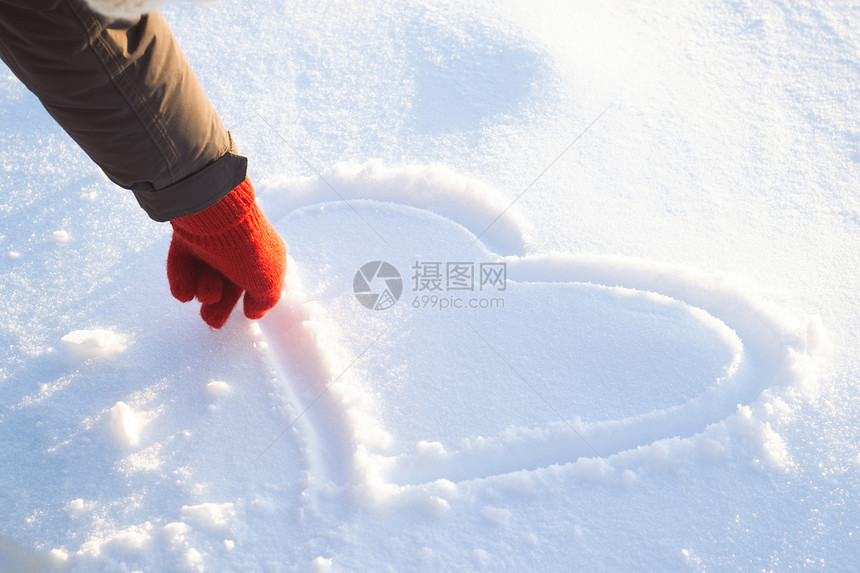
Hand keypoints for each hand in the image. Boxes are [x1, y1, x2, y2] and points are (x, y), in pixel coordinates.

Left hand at [167, 178, 285, 327]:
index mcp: (262, 258)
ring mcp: (209, 250)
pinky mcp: (184, 247)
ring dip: (205, 291)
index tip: (245, 313)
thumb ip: (265, 301)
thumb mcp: (268, 282)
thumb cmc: (249, 252)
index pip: (256, 284)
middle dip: (218, 308)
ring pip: (202, 285)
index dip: (251, 301)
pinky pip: (181, 276)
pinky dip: (183, 283)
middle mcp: (236, 255)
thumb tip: (254, 313)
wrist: (215, 219)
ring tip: (208, 284)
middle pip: (225, 290)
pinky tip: (188, 287)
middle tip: (212, 321)